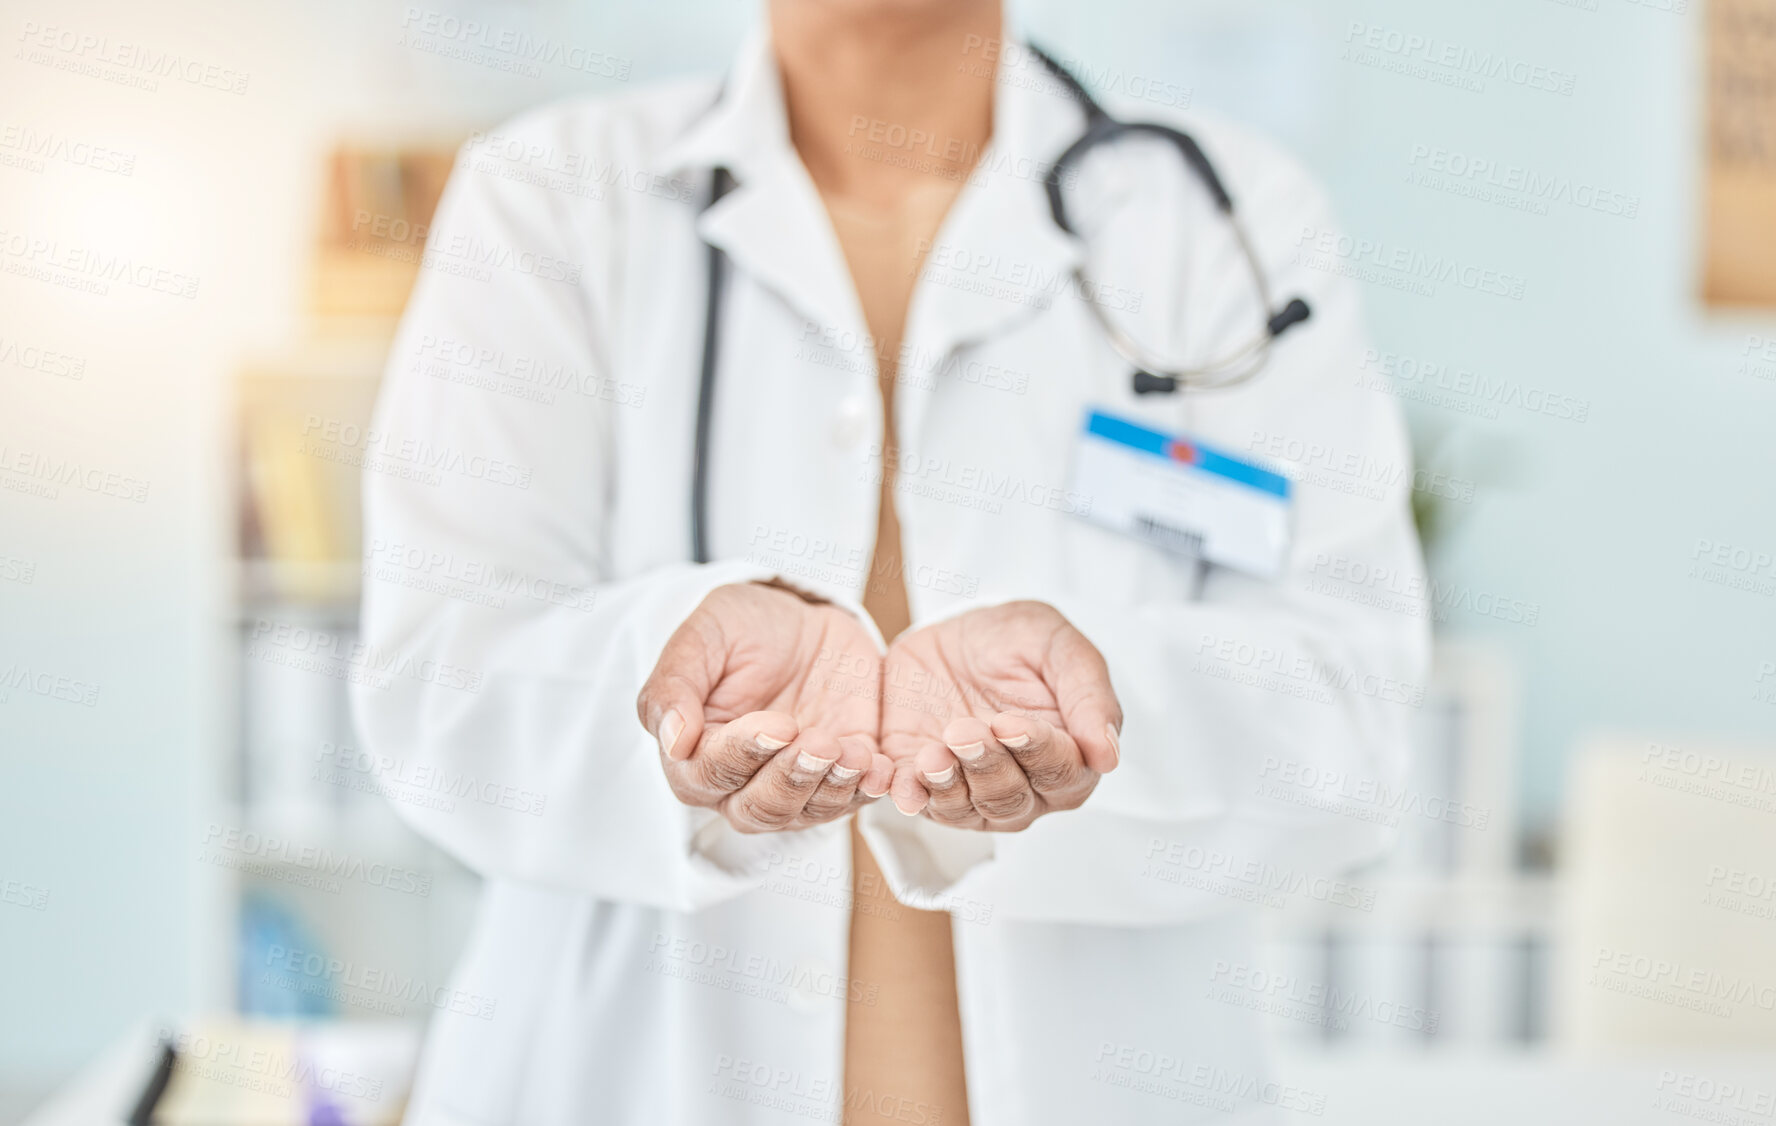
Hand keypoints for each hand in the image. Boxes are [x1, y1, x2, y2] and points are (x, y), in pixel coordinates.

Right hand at [637, 581, 892, 832]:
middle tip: (819, 743)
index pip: (709, 775)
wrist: (802, 621)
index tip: (777, 724)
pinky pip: (854, 798)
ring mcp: (795, 784)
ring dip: (832, 787)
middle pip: (759, 809)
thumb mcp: (703, 637)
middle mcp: (741, 782)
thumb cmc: (741, 628)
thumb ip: (675, 685)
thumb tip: (672, 739)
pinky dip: (868, 788)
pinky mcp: (841, 776)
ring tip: (854, 754)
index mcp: (695, 754)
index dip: (743, 754)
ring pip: (808, 812)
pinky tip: (880, 768)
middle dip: (792, 779)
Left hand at [880, 601, 1120, 830]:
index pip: (1062, 774)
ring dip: (948, 785)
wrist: (952, 633)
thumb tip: (1108, 756)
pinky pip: (918, 803)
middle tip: (965, 730)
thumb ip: (1089, 695)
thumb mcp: (1058, 647)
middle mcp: (1024, 786)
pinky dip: (909, 797)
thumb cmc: (1016, 642)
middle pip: (1011, 799)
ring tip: (933, 753)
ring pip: (966, 810)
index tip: (1010, 723)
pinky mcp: (925, 783)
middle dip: (987, 766)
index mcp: (1069, 757)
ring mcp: (972, 791)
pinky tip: (903, 786)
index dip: (1036, 752)